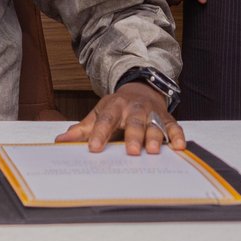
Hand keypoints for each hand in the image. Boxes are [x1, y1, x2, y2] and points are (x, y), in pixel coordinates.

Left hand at [56, 83, 186, 155]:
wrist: (140, 89)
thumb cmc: (117, 107)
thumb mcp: (99, 113)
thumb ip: (82, 129)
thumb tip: (60, 141)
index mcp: (115, 106)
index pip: (105, 120)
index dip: (99, 133)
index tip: (93, 148)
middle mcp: (134, 108)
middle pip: (133, 121)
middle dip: (133, 135)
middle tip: (131, 151)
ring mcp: (152, 112)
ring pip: (154, 123)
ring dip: (155, 136)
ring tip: (154, 150)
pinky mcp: (167, 118)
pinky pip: (174, 126)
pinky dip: (177, 136)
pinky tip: (179, 147)